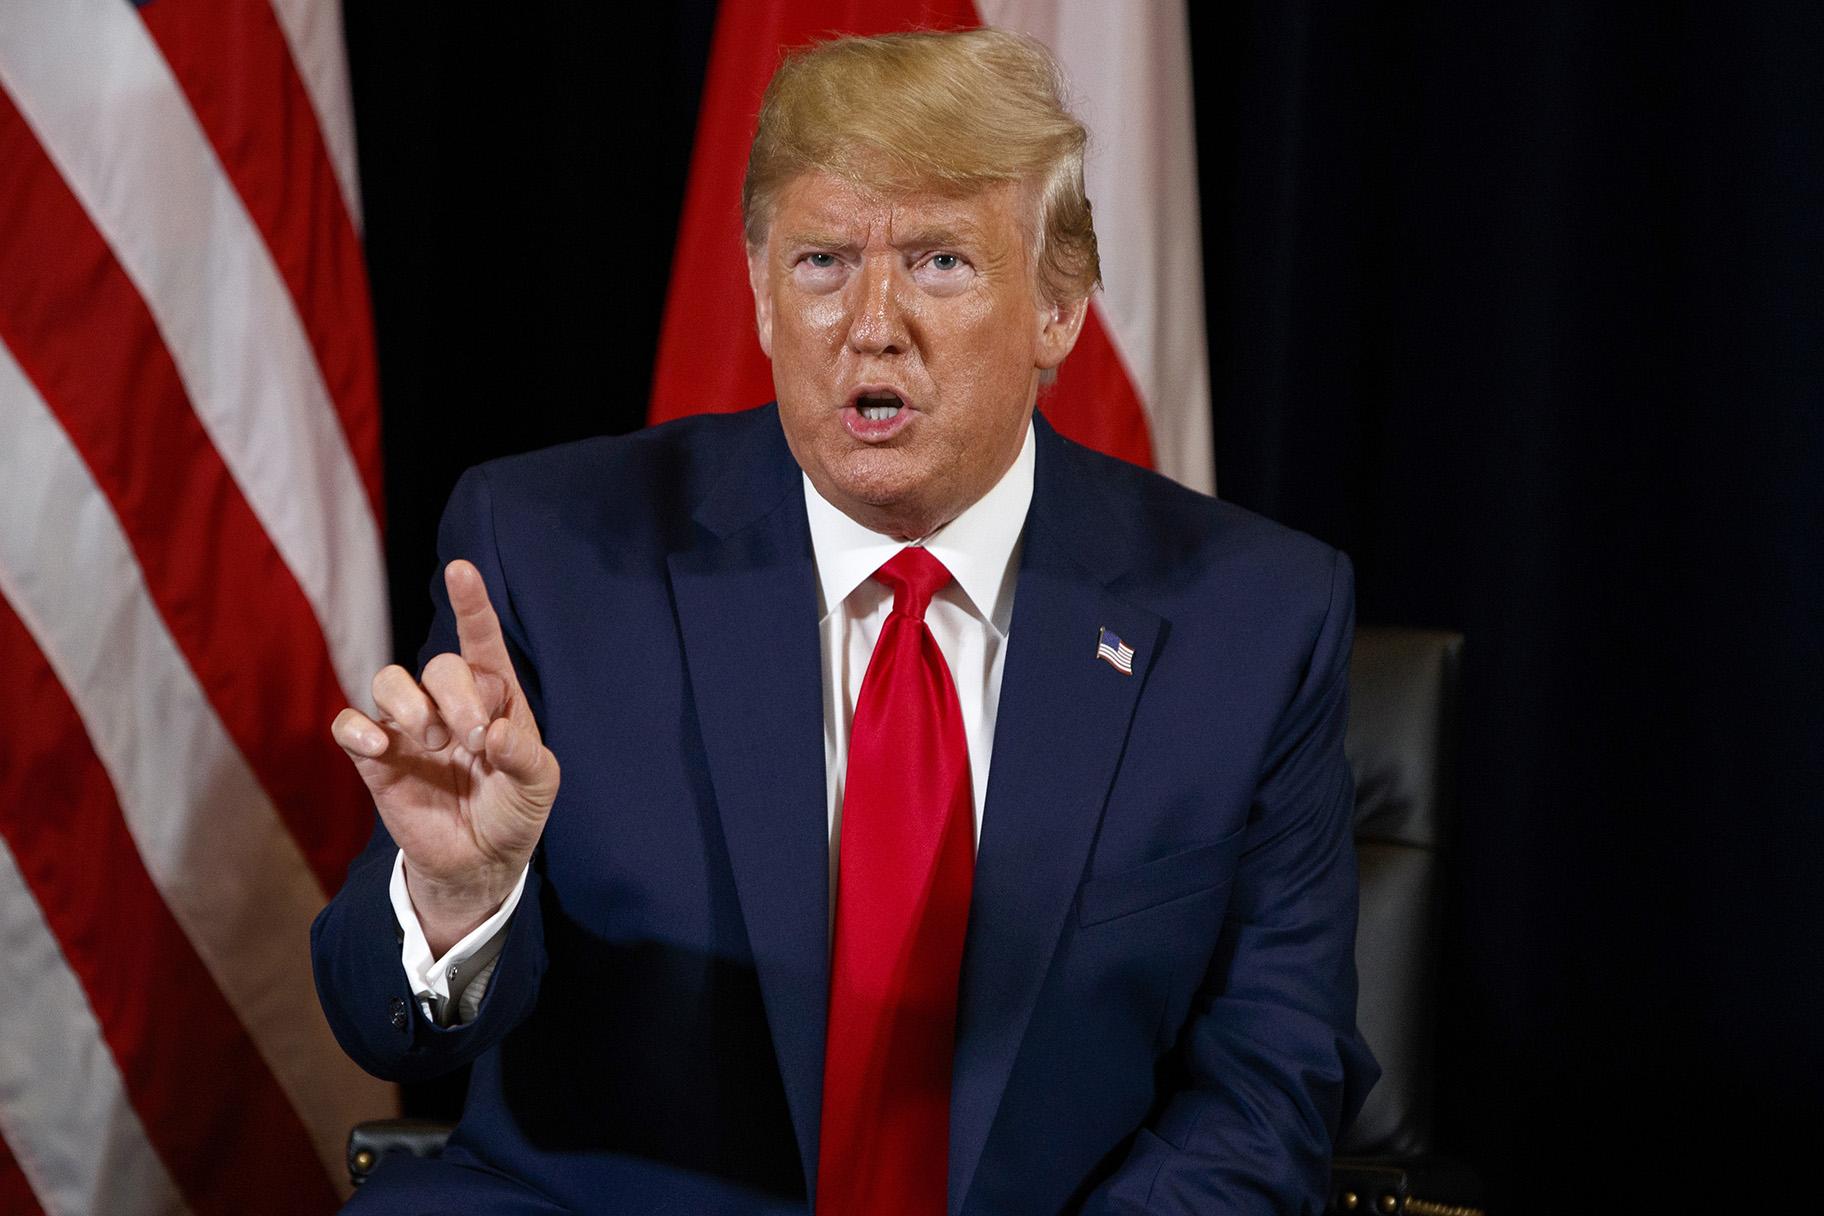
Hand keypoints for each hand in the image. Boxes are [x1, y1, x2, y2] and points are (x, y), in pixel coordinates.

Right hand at [332, 559, 560, 954]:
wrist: (480, 862)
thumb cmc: (515, 811)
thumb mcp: (539, 786)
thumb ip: (525, 757)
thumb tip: (495, 735)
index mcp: (496, 695)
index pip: (480, 640)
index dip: (471, 604)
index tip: (460, 570)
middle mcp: (449, 702)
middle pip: (439, 665)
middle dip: (458, 697)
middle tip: (474, 739)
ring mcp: (410, 728)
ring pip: (389, 680)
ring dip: (411, 706)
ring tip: (434, 743)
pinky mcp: (377, 759)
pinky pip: (350, 725)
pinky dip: (358, 730)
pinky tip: (381, 749)